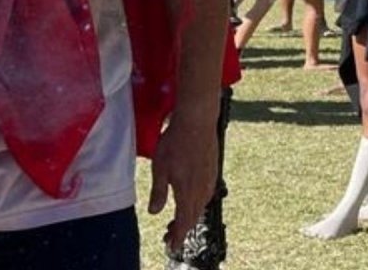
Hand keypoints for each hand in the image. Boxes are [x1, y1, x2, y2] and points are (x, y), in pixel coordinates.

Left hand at [149, 113, 217, 251]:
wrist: (197, 123)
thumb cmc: (174, 143)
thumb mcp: (160, 168)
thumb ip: (158, 191)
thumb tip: (154, 211)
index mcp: (188, 193)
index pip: (184, 222)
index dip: (177, 235)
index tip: (171, 243)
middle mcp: (202, 191)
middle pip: (193, 217)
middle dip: (182, 228)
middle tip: (170, 234)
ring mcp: (209, 181)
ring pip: (200, 207)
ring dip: (189, 216)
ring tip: (179, 221)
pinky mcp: (212, 172)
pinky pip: (205, 196)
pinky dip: (196, 204)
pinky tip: (191, 200)